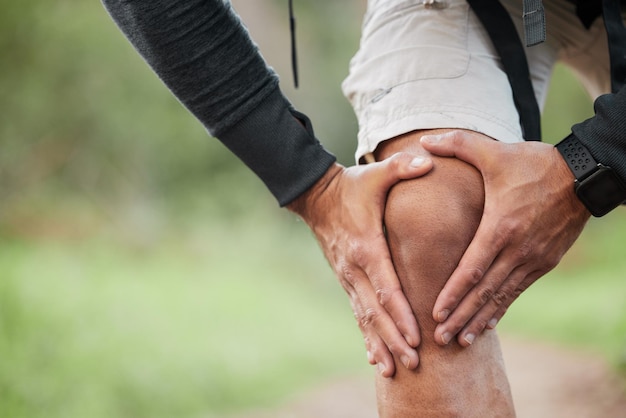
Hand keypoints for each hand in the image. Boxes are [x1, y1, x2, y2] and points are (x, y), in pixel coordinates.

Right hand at [288, 153, 432, 376]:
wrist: (316, 196)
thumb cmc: (352, 186)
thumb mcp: (376, 173)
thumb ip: (402, 167)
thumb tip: (429, 161)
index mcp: (366, 247)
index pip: (386, 287)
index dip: (401, 314)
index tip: (415, 337)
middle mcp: (354, 269)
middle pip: (375, 312)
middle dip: (394, 339)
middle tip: (413, 363)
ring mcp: (347, 277)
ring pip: (364, 317)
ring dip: (379, 344)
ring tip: (394, 370)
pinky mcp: (346, 280)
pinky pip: (356, 312)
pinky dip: (366, 335)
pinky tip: (374, 357)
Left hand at [420, 131, 589, 346]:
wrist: (582, 174)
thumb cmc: (533, 163)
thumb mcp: (494, 151)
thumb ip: (457, 144)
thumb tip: (423, 139)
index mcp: (500, 227)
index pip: (472, 269)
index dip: (453, 293)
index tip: (435, 312)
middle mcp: (517, 249)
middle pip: (484, 292)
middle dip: (460, 317)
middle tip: (440, 339)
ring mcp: (533, 259)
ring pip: (502, 297)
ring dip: (479, 320)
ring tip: (460, 341)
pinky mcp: (544, 262)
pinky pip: (518, 291)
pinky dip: (501, 309)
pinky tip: (487, 324)